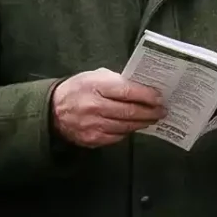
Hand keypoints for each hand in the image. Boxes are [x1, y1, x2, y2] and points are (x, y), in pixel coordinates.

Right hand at [50, 68, 166, 147]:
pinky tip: (134, 126)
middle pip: (129, 112)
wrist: (53, 110)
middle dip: (150, 112)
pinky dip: (128, 131)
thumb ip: (118, 81)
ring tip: (152, 118)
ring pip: (126, 126)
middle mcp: (94, 107)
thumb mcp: (96, 76)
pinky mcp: (92, 139)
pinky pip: (116, 137)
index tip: (160, 98)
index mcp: (96, 86)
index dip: (147, 96)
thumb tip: (143, 87)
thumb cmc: (79, 88)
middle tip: (162, 111)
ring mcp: (93, 125)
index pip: (127, 92)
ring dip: (142, 123)